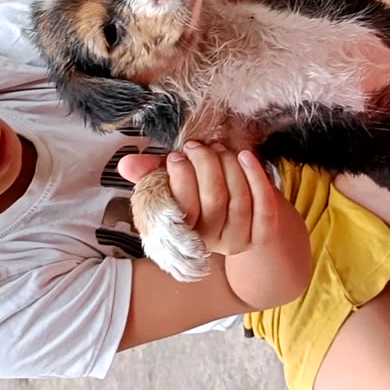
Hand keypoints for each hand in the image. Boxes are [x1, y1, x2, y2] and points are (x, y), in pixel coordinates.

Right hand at [119, 142, 278, 255]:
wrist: (235, 208)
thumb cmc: (195, 191)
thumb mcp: (171, 181)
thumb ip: (150, 173)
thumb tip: (125, 164)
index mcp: (182, 234)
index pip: (183, 208)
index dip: (181, 178)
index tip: (176, 156)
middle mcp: (210, 242)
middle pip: (214, 200)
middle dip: (206, 164)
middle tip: (197, 146)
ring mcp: (238, 241)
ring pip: (239, 199)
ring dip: (230, 165)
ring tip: (219, 148)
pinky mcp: (262, 234)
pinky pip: (264, 205)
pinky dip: (256, 177)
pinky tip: (245, 156)